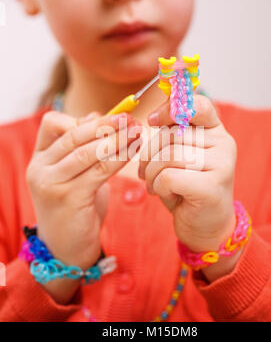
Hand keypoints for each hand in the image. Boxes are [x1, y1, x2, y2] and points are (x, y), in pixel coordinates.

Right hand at [26, 110, 141, 271]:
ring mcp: (51, 184)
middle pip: (73, 135)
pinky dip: (119, 158)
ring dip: (116, 139)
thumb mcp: (75, 175)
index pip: (53, 123)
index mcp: (40, 158)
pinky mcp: (69, 199)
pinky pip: (98, 171)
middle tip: (130, 119)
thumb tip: (98, 117)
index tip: (112, 119)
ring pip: (87, 151)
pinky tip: (134, 151)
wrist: (66, 248)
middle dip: (106, 124)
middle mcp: (40, 169)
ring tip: (137, 132)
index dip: (83, 119)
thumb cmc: (75, 207)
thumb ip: (83, 147)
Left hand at [138, 95, 237, 269]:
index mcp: (216, 130)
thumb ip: (174, 132)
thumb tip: (157, 110)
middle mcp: (224, 143)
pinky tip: (164, 193)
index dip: (170, 109)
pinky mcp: (212, 187)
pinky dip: (158, 186)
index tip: (153, 121)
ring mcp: (222, 164)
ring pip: (169, 156)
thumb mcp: (180, 155)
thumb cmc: (187, 187)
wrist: (206, 225)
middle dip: (149, 153)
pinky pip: (169, 176)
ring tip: (154, 183)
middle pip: (172, 135)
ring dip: (152, 172)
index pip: (197, 105)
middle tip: (145, 170)